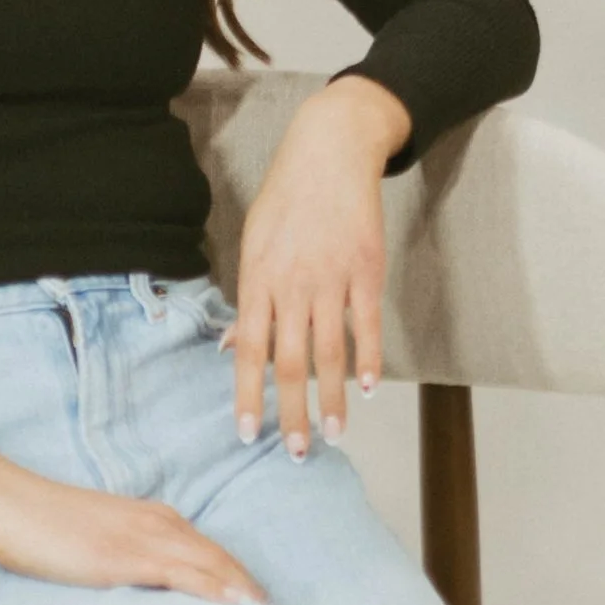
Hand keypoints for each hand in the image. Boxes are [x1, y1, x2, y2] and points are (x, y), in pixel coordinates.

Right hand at [0, 412, 264, 602]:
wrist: (0, 497)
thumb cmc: (37, 523)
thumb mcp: (91, 545)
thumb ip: (122, 564)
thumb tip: (140, 597)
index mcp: (154, 521)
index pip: (214, 557)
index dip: (242, 586)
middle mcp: (159, 524)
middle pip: (225, 562)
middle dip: (256, 596)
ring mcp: (142, 538)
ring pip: (213, 567)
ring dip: (247, 597)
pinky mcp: (122, 555)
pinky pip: (182, 573)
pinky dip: (215, 590)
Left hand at [230, 75, 408, 455]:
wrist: (329, 152)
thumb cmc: (285, 201)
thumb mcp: (253, 244)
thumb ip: (249, 300)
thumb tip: (236, 348)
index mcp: (257, 279)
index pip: (250, 351)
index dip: (248, 396)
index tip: (248, 435)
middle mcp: (292, 284)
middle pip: (290, 362)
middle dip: (293, 413)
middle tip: (298, 453)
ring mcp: (331, 278)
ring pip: (330, 352)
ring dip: (334, 399)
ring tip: (336, 434)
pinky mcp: (366, 270)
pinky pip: (366, 324)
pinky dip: (368, 359)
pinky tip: (367, 388)